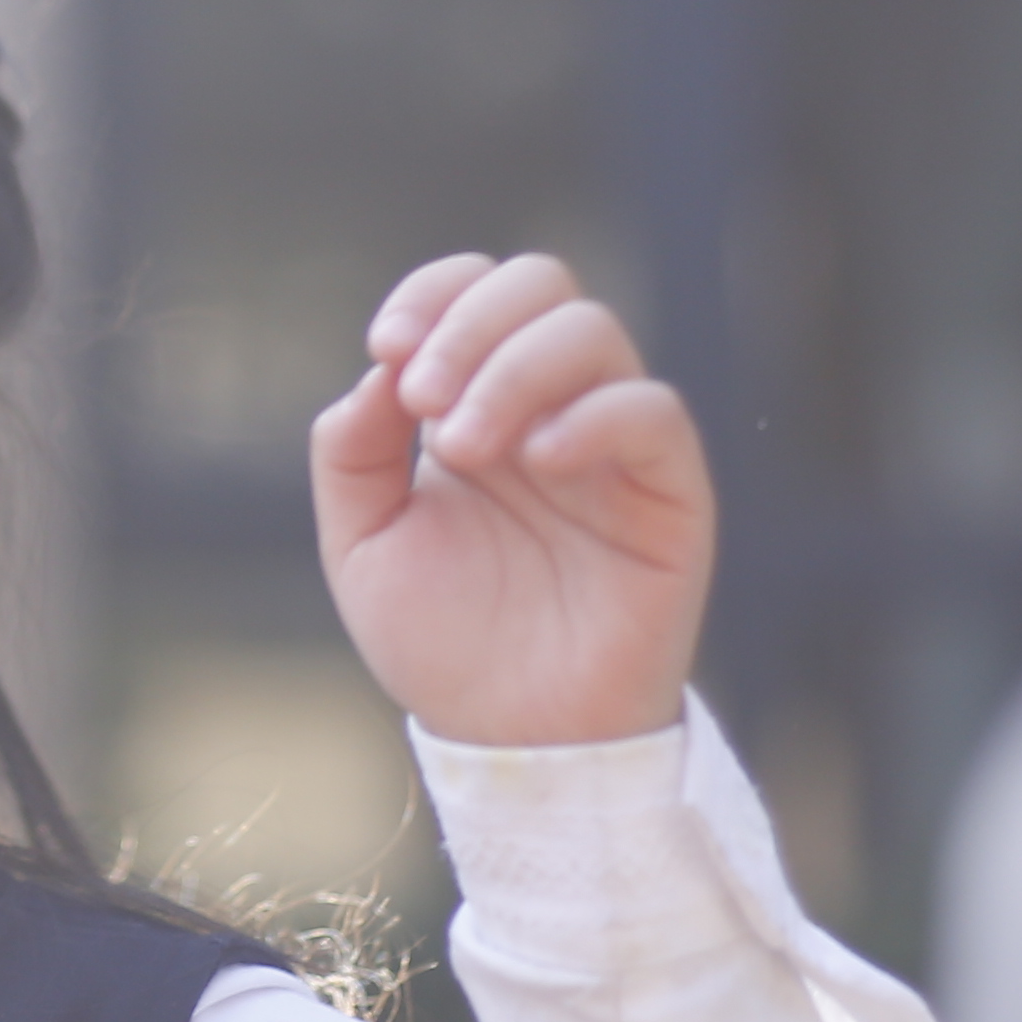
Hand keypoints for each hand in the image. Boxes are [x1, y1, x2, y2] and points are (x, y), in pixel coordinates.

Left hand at [309, 252, 713, 748]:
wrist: (510, 739)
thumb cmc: (445, 646)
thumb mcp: (362, 544)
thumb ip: (352, 453)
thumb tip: (375, 375)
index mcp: (481, 403)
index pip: (474, 290)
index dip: (433, 295)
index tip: (386, 351)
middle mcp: (552, 407)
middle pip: (541, 283)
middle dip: (470, 322)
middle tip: (424, 401)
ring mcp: (613, 444)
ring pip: (594, 331)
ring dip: (515, 367)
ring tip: (464, 445)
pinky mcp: (669, 493)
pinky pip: (652, 412)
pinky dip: (592, 414)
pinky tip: (539, 457)